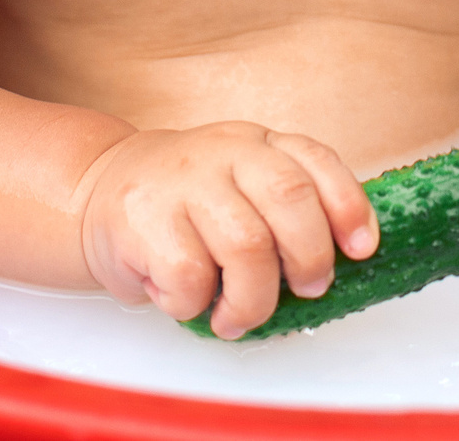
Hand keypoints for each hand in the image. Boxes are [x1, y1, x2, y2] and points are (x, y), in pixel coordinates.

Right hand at [74, 123, 377, 338]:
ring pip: (247, 246)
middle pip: (289, 198)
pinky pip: (190, 275)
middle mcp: (223, 151)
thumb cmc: (184, 204)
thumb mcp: (239, 185)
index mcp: (257, 143)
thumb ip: (283, 210)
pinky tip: (184, 298)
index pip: (315, 161)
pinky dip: (195, 303)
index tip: (362, 249)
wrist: (96, 191)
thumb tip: (338, 263)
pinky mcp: (143, 218)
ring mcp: (182, 181)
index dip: (348, 206)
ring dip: (253, 300)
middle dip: (310, 256)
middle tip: (306, 289)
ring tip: (237, 316)